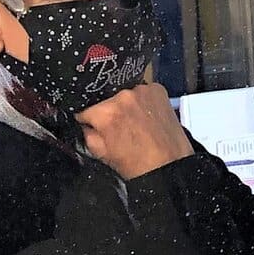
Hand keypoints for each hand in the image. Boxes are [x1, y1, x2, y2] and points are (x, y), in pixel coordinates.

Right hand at [76, 81, 192, 179]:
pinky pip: (142, 93)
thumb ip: (87, 134)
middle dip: (108, 113)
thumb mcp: (101, 153)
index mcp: (106, 113)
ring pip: (124, 96)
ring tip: (135, 124)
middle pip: (106, 102)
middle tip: (118, 129)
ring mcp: (143, 91)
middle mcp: (124, 96)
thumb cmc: (138, 164)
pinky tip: (146, 117)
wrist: (169, 164)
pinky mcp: (158, 90)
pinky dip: (142, 102)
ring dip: (126, 106)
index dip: (87, 120)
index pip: (84, 110)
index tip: (90, 124)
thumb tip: (85, 124)